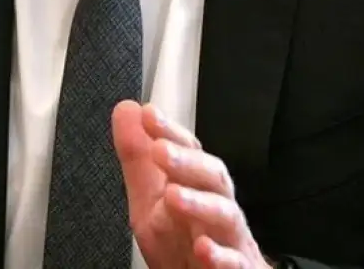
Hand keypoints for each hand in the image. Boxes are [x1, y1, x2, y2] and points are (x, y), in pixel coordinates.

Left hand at [113, 101, 268, 268]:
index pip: (189, 151)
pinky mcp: (238, 268)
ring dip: (200, 204)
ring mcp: (230, 239)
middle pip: (212, 176)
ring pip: (226, 215)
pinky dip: (221, 256)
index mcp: (197, 186)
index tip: (149, 115)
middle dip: (187, 161)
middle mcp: (217, 207)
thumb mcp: (149, 200)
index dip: (170, 131)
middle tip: (159, 149)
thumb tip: (126, 110)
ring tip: (174, 196)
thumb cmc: (182, 242)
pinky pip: (234, 262)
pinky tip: (203, 248)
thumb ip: (137, 159)